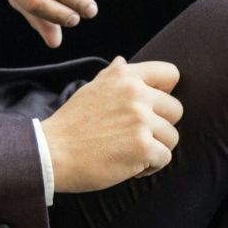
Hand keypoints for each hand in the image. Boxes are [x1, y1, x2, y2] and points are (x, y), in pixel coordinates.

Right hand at [39, 56, 182, 192]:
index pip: (171, 74)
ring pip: (172, 136)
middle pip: (176, 110)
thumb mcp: (91, 89)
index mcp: (125, 76)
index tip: (153, 108)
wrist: (51, 152)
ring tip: (130, 152)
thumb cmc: (71, 125)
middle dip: (160, 126)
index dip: (166, 93)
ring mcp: (141, 120)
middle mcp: (136, 94)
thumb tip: (123, 61)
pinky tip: (129, 165)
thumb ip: (113, 75)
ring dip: (155, 148)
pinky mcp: (143, 147)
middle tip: (135, 136)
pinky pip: (165, 158)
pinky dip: (150, 166)